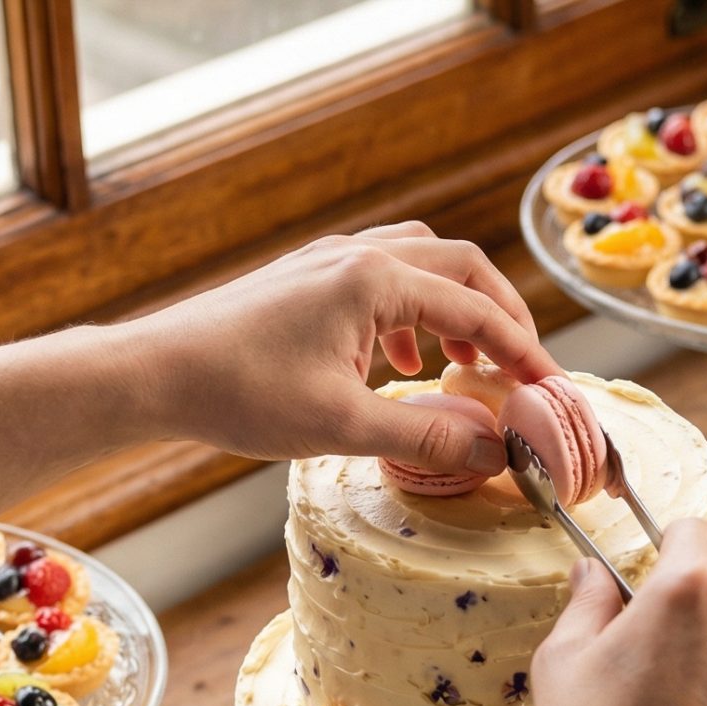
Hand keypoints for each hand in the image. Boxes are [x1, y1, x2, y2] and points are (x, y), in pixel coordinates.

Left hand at [127, 221, 558, 477]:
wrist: (155, 372)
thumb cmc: (239, 393)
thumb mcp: (342, 426)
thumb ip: (426, 437)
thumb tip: (493, 450)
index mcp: (375, 279)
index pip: (477, 306)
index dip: (523, 350)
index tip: (551, 389)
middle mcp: (357, 254)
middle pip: (460, 266)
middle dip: (500, 316)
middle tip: (521, 368)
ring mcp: (328, 261)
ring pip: (421, 263)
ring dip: (455, 307)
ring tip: (461, 363)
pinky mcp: (305, 278)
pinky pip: (381, 276)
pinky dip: (411, 311)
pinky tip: (397, 362)